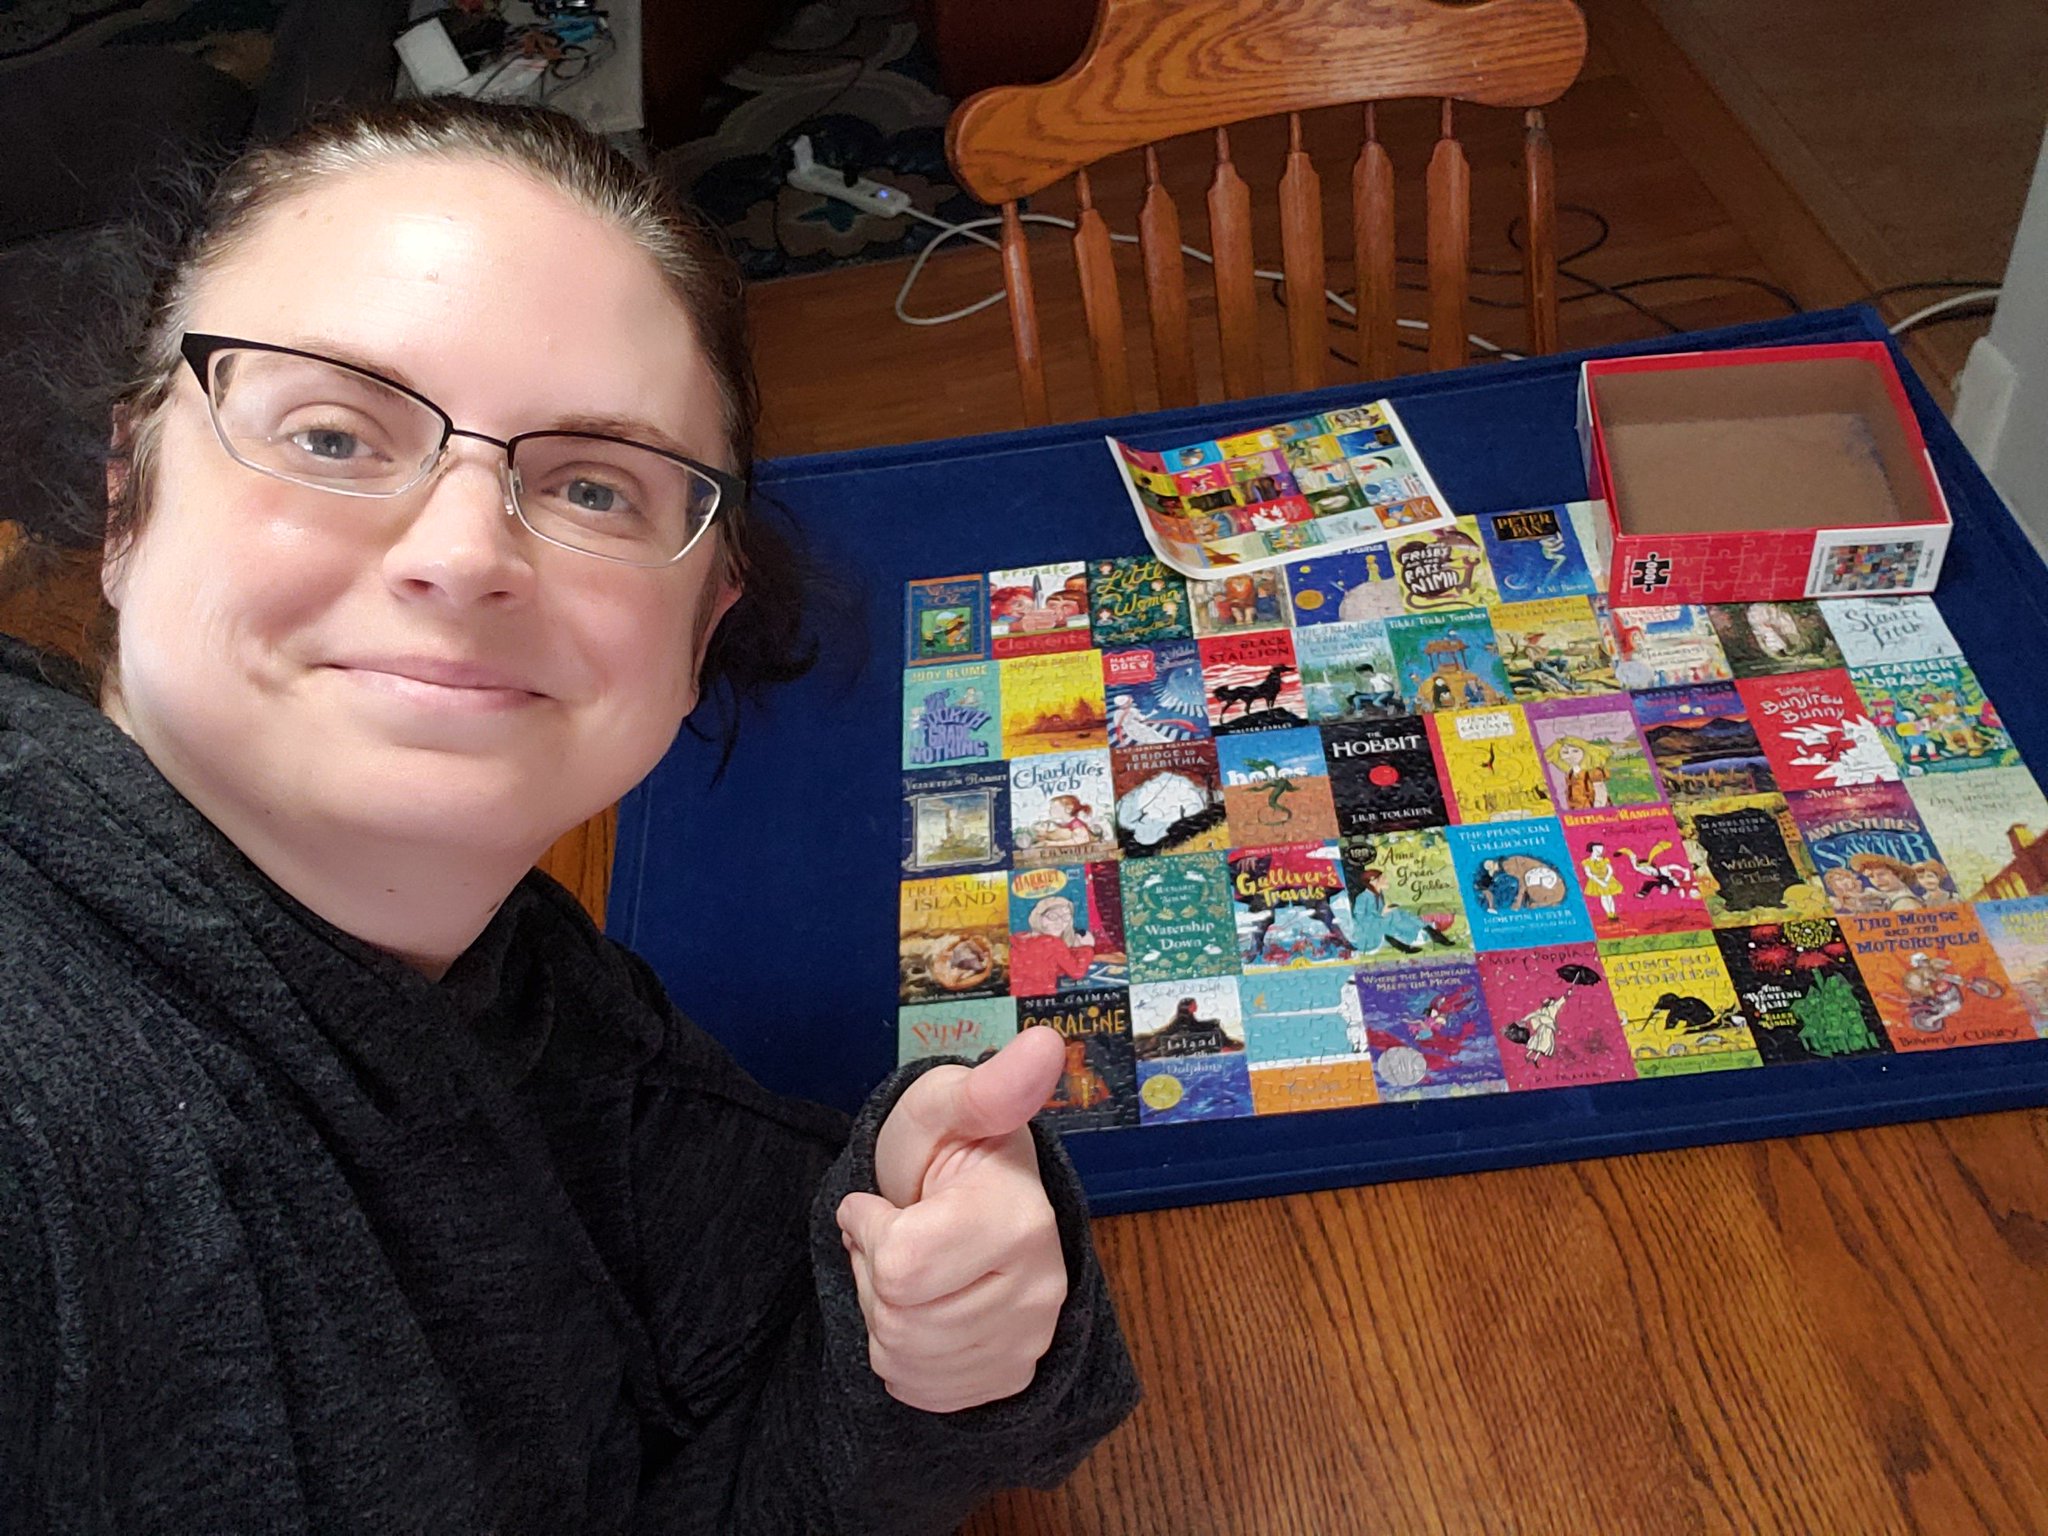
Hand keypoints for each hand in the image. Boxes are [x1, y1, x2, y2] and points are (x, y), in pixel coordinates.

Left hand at [836, 1026, 1068, 1412]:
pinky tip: (922, 1308)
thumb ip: (986, 1087)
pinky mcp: (1008, 1376)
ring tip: (910, 1268)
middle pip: (898, 1320)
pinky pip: (918, 1389)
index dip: (872, 1229)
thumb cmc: (947, 1149)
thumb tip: (1041, 1044)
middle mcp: (1040, 1288)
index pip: (902, 1266)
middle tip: (897, 1236)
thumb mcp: (946, 1105)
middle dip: (874, 1274)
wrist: (971, 1203)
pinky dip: (901, 1354)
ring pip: (902, 1359)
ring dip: (883, 1313)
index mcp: (1024, 1220)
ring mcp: (1028, 1339)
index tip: (887, 1201)